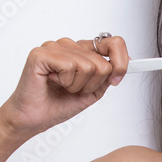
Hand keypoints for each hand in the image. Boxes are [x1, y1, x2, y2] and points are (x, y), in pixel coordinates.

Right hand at [0, 35, 128, 138]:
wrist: (34, 118)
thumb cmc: (58, 104)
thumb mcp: (93, 91)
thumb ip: (108, 76)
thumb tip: (127, 64)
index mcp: (82, 50)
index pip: (113, 43)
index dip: (121, 62)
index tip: (117, 78)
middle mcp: (69, 44)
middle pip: (103, 63)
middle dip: (93, 84)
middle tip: (74, 89)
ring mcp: (54, 46)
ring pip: (88, 66)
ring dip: (78, 85)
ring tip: (62, 86)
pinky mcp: (41, 53)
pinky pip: (70, 66)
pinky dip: (65, 82)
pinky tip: (53, 82)